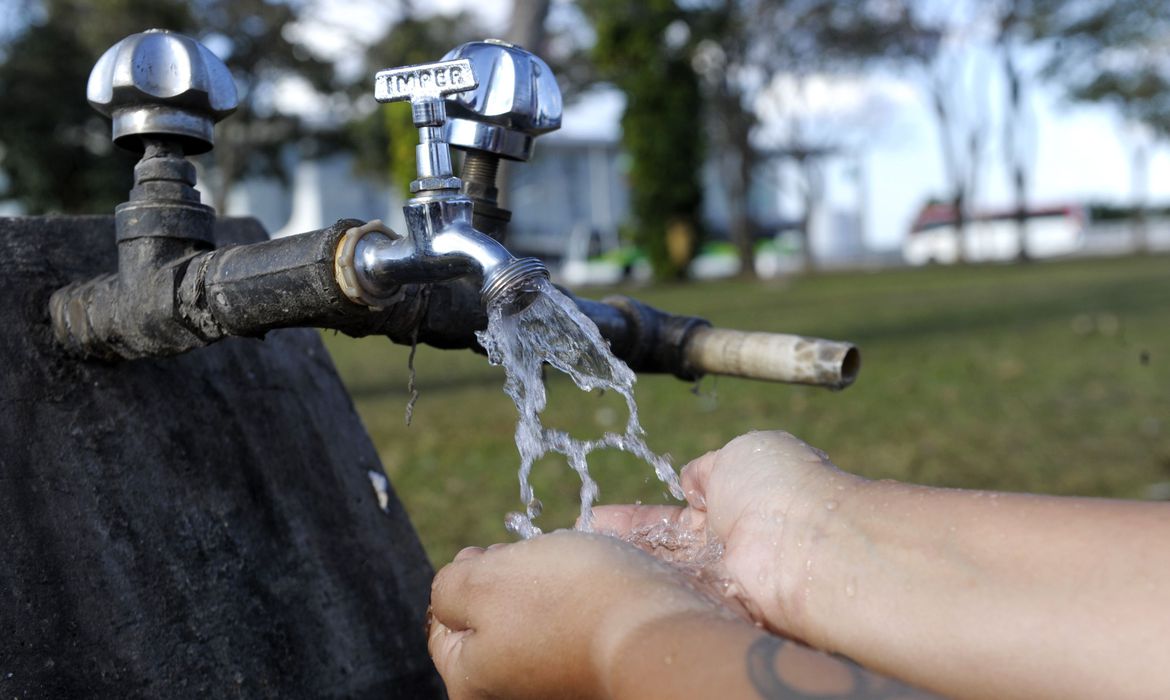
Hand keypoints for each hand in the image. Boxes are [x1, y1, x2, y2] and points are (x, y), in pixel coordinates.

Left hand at [427, 529, 736, 699]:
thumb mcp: (483, 579)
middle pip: (492, 623)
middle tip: (534, 560)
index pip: (443, 624)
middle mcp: (512, 696)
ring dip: (548, 590)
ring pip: (536, 622)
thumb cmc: (568, 601)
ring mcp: (556, 689)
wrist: (661, 631)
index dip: (464, 576)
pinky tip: (598, 588)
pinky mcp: (595, 677)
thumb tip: (453, 591)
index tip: (491, 552)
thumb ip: (448, 586)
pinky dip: (582, 606)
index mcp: (471, 684)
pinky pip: (576, 631)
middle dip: (509, 581)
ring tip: (571, 571)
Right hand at [591, 430, 860, 638]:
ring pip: (659, 572)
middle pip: (661, 548)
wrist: (808, 546)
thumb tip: (691, 478)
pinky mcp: (712, 609)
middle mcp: (726, 547)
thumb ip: (709, 468)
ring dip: (621, 564)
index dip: (637, 517)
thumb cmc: (782, 488)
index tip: (598, 517)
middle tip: (577, 540)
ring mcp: (718, 581)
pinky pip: (666, 597)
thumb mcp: (741, 453)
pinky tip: (596, 581)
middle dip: (620, 544)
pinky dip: (634, 588)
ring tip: (575, 559)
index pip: (675, 514)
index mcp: (736, 503)